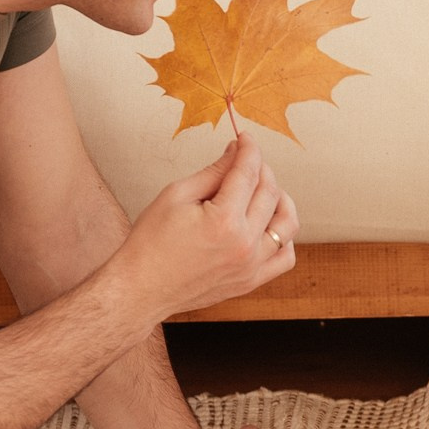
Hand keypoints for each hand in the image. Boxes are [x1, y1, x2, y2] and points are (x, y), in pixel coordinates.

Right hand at [118, 134, 298, 316]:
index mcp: (225, 221)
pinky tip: (267, 224)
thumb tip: (236, 153)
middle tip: (245, 161)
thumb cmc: (150, 243)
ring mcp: (251, 266)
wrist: (140, 288)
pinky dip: (283, 237)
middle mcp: (245, 245)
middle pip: (270, 193)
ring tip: (261, 191)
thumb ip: (213, 172)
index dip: (249, 150)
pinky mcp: (250, 281)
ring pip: (287, 223)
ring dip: (280, 200)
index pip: (249, 173)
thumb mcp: (176, 195)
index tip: (245, 139)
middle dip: (261, 169)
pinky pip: (284, 257)